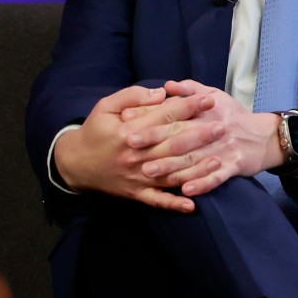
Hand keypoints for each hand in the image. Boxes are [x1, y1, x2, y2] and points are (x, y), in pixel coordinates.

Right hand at [51, 85, 221, 211]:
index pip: (165, 117)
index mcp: (129, 132)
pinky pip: (157, 201)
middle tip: (223, 126)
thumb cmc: (94, 131)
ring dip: (196, 169)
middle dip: (200, 135)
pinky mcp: (135, 193)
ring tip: (219, 160)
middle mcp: (136, 155)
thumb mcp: (106, 106)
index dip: (189, 106)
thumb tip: (162, 92)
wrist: (74, 164)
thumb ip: (133, 96)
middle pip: (173, 144)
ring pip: (171, 174)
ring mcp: (137, 177)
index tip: (210, 98)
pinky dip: (174, 204)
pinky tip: (193, 204)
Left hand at [125, 79, 283, 196]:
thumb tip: (167, 85)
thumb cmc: (233, 116)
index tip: (128, 122)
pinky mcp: (234, 166)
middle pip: (181, 136)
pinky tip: (185, 191)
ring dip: (170, 167)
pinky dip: (201, 184)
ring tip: (148, 172)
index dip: (151, 118)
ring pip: (194, 159)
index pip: (175, 113)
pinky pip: (217, 178)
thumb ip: (190, 90)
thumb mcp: (215, 95)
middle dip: (155, 142)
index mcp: (207, 111)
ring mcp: (224, 149)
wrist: (265, 137)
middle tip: (130, 147)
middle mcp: (214, 129)